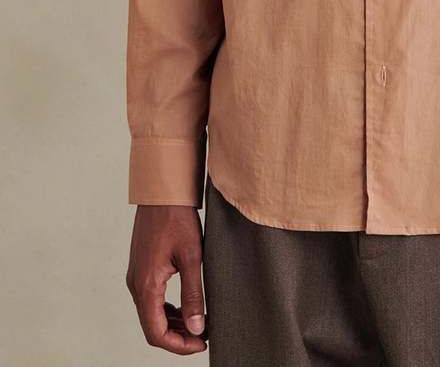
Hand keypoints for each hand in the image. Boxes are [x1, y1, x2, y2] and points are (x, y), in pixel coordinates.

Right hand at [125, 205, 207, 354]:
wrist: (162, 192)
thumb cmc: (178, 219)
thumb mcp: (193, 257)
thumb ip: (194, 294)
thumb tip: (196, 328)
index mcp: (147, 285)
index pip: (156, 333)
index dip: (179, 345)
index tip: (201, 343)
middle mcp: (136, 284)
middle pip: (152, 326)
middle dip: (178, 336)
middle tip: (204, 335)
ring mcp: (136, 277)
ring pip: (151, 314)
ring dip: (173, 323)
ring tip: (198, 322)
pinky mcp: (141, 269)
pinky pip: (150, 300)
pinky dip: (166, 309)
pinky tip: (185, 306)